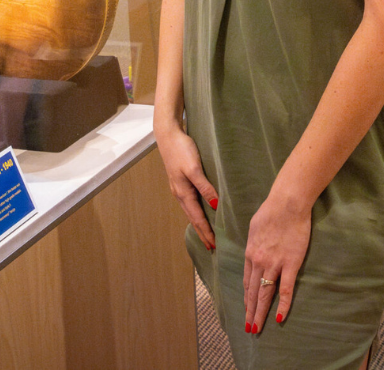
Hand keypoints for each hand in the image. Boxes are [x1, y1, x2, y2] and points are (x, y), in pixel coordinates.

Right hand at [155, 120, 217, 251]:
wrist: (168, 134)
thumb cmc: (181, 150)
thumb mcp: (195, 168)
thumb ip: (205, 187)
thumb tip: (215, 207)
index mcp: (183, 193)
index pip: (197, 218)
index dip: (206, 232)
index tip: (214, 246)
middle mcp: (180, 193)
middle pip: (193, 218)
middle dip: (202, 232)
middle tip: (211, 247)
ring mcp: (179, 187)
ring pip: (191, 210)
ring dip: (199, 223)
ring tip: (206, 233)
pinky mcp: (180, 180)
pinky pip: (190, 202)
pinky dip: (196, 211)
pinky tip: (200, 210)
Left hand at [243, 190, 310, 333]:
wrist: (288, 203)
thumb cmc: (271, 211)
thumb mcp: (254, 227)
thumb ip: (254, 243)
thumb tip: (254, 251)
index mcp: (250, 253)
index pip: (247, 282)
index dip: (246, 298)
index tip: (246, 310)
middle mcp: (259, 262)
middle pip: (253, 292)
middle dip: (250, 312)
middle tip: (249, 329)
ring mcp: (274, 264)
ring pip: (265, 294)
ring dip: (260, 313)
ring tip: (257, 329)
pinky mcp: (291, 264)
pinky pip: (286, 289)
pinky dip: (283, 305)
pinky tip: (280, 318)